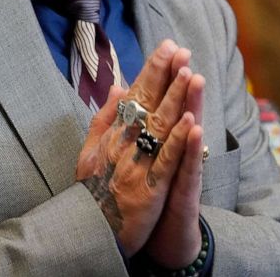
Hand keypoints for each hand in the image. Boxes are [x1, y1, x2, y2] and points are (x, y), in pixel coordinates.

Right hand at [76, 40, 200, 255]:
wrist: (87, 231)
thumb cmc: (91, 190)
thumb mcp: (89, 150)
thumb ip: (104, 118)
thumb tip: (117, 87)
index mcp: (113, 133)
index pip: (136, 94)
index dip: (152, 70)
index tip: (167, 47)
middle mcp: (124, 143)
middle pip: (148, 103)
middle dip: (165, 74)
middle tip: (180, 49)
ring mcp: (137, 164)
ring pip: (160, 125)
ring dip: (174, 97)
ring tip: (189, 72)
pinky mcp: (150, 187)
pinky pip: (167, 160)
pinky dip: (179, 140)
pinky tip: (191, 120)